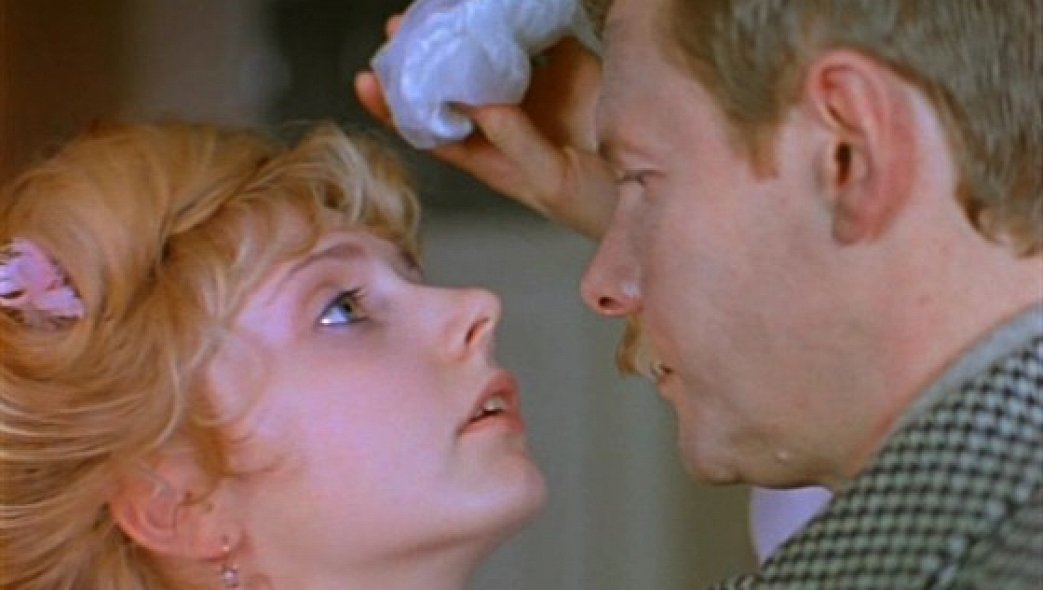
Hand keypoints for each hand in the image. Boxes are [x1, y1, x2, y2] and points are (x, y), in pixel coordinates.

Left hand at [355, 20, 614, 238]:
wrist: (657, 187)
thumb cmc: (597, 206)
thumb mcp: (549, 181)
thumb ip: (513, 141)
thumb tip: (475, 101)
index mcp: (489, 156)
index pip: (430, 130)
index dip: (396, 108)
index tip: (366, 83)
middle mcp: (504, 120)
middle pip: (451, 84)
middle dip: (422, 59)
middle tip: (399, 28)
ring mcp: (536, 91)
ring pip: (487, 56)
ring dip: (462, 34)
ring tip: (437, 9)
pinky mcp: (569, 67)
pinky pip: (537, 37)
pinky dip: (516, 18)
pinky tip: (494, 6)